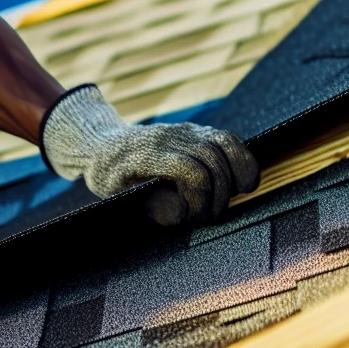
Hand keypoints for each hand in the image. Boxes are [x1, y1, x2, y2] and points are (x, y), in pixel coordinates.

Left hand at [40, 85, 258, 224]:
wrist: (105, 146)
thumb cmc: (110, 176)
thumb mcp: (117, 195)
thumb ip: (149, 205)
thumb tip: (181, 213)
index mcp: (146, 153)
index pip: (189, 170)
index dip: (200, 198)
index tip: (193, 217)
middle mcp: (169, 136)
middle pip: (211, 159)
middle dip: (219, 194)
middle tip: (211, 217)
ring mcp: (185, 130)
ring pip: (225, 144)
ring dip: (237, 175)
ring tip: (233, 198)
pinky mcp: (198, 131)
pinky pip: (228, 140)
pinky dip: (243, 160)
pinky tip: (244, 182)